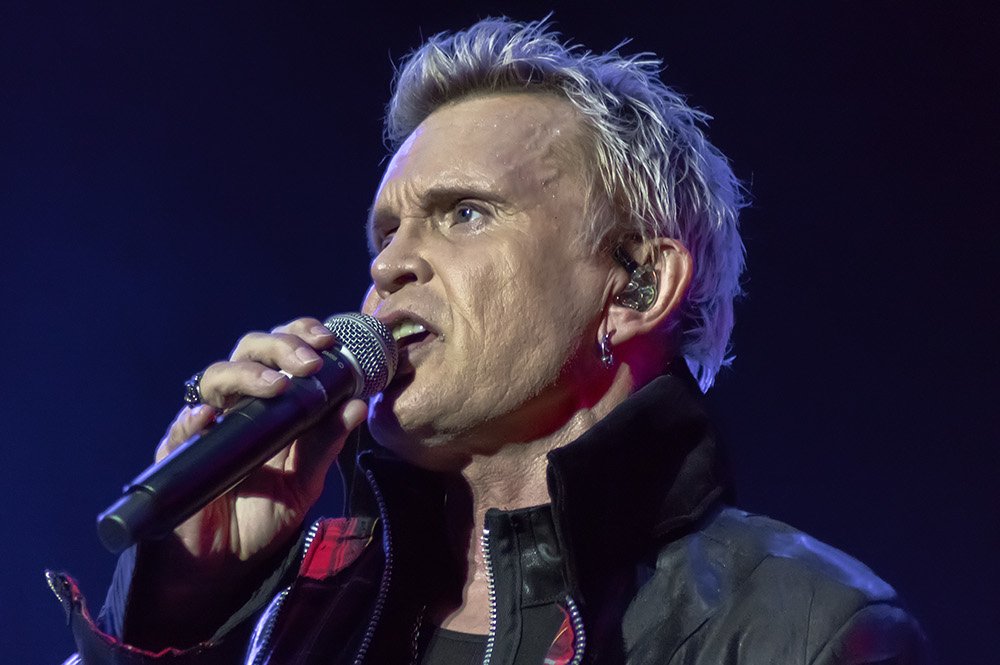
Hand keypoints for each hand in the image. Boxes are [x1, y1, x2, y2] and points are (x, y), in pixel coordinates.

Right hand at [139, 317, 366, 602]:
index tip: (328, 341)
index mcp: (271, 405)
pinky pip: (180, 429)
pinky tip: (210, 417)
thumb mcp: (304, 481)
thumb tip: (357, 404)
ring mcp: (207, 426)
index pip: (281, 352)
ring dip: (247, 375)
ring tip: (275, 386)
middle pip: (249, 352)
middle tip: (309, 363)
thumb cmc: (262, 516)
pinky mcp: (177, 455)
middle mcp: (238, 405)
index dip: (300, 336)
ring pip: (216, 378)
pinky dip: (194, 419)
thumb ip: (326, 444)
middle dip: (281, 348)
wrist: (222, 565)